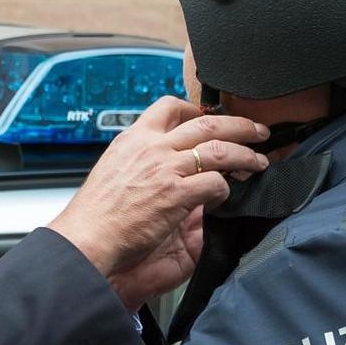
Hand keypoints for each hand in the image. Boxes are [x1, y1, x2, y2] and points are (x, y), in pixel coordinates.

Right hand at [48, 96, 268, 302]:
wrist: (87, 237)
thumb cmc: (95, 214)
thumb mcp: (113, 171)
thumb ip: (139, 162)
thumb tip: (160, 164)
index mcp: (134, 138)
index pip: (169, 107)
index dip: (197, 109)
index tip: (210, 117)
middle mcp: (152, 147)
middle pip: (206, 123)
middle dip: (239, 124)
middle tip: (256, 131)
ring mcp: (166, 169)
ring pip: (219, 149)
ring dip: (245, 155)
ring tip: (258, 161)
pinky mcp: (177, 194)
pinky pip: (216, 183)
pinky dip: (226, 188)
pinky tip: (226, 195)